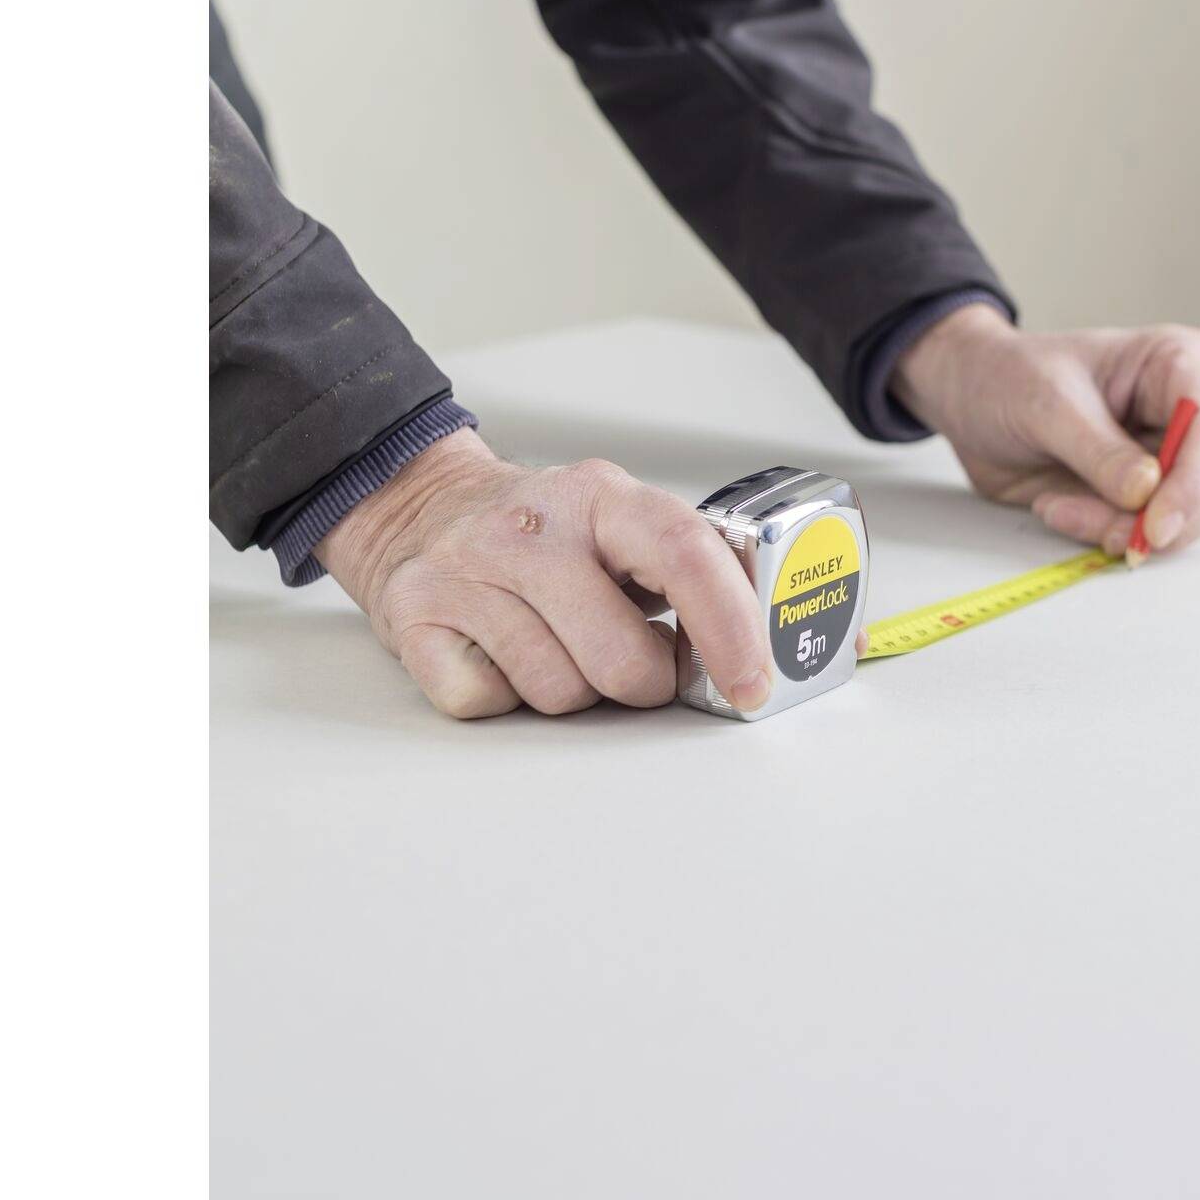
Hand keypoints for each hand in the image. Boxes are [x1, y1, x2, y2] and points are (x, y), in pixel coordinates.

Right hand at [314, 431, 772, 719]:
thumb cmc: (545, 536)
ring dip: (570, 689)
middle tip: (625, 657)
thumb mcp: (619, 525)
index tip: (753, 683)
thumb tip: (784, 650)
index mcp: (604, 497)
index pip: (684, 552)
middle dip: (640, 681)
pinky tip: (499, 650)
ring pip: (559, 692)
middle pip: (623, 658)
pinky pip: (490, 702)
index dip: (730, 627)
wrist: (418, 508)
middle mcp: (533, 526)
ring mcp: (468, 569)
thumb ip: (691, 573)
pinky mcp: (415, 616)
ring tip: (552, 641)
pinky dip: (503, 694)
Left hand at [893, 304, 1199, 557]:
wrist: (973, 398)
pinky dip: (1109, 534)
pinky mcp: (1147, 491)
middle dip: (1160, 519)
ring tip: (1063, 511)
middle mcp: (1186, 409)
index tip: (1153, 528)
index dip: (1191, 486)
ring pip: (1189, 517)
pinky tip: (1061, 510)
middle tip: (1101, 532)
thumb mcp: (1046, 405)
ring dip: (1127, 531)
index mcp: (1177, 363)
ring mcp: (1171, 453)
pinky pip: (1149, 530)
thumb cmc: (1009, 377)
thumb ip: (1098, 451)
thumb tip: (1146, 492)